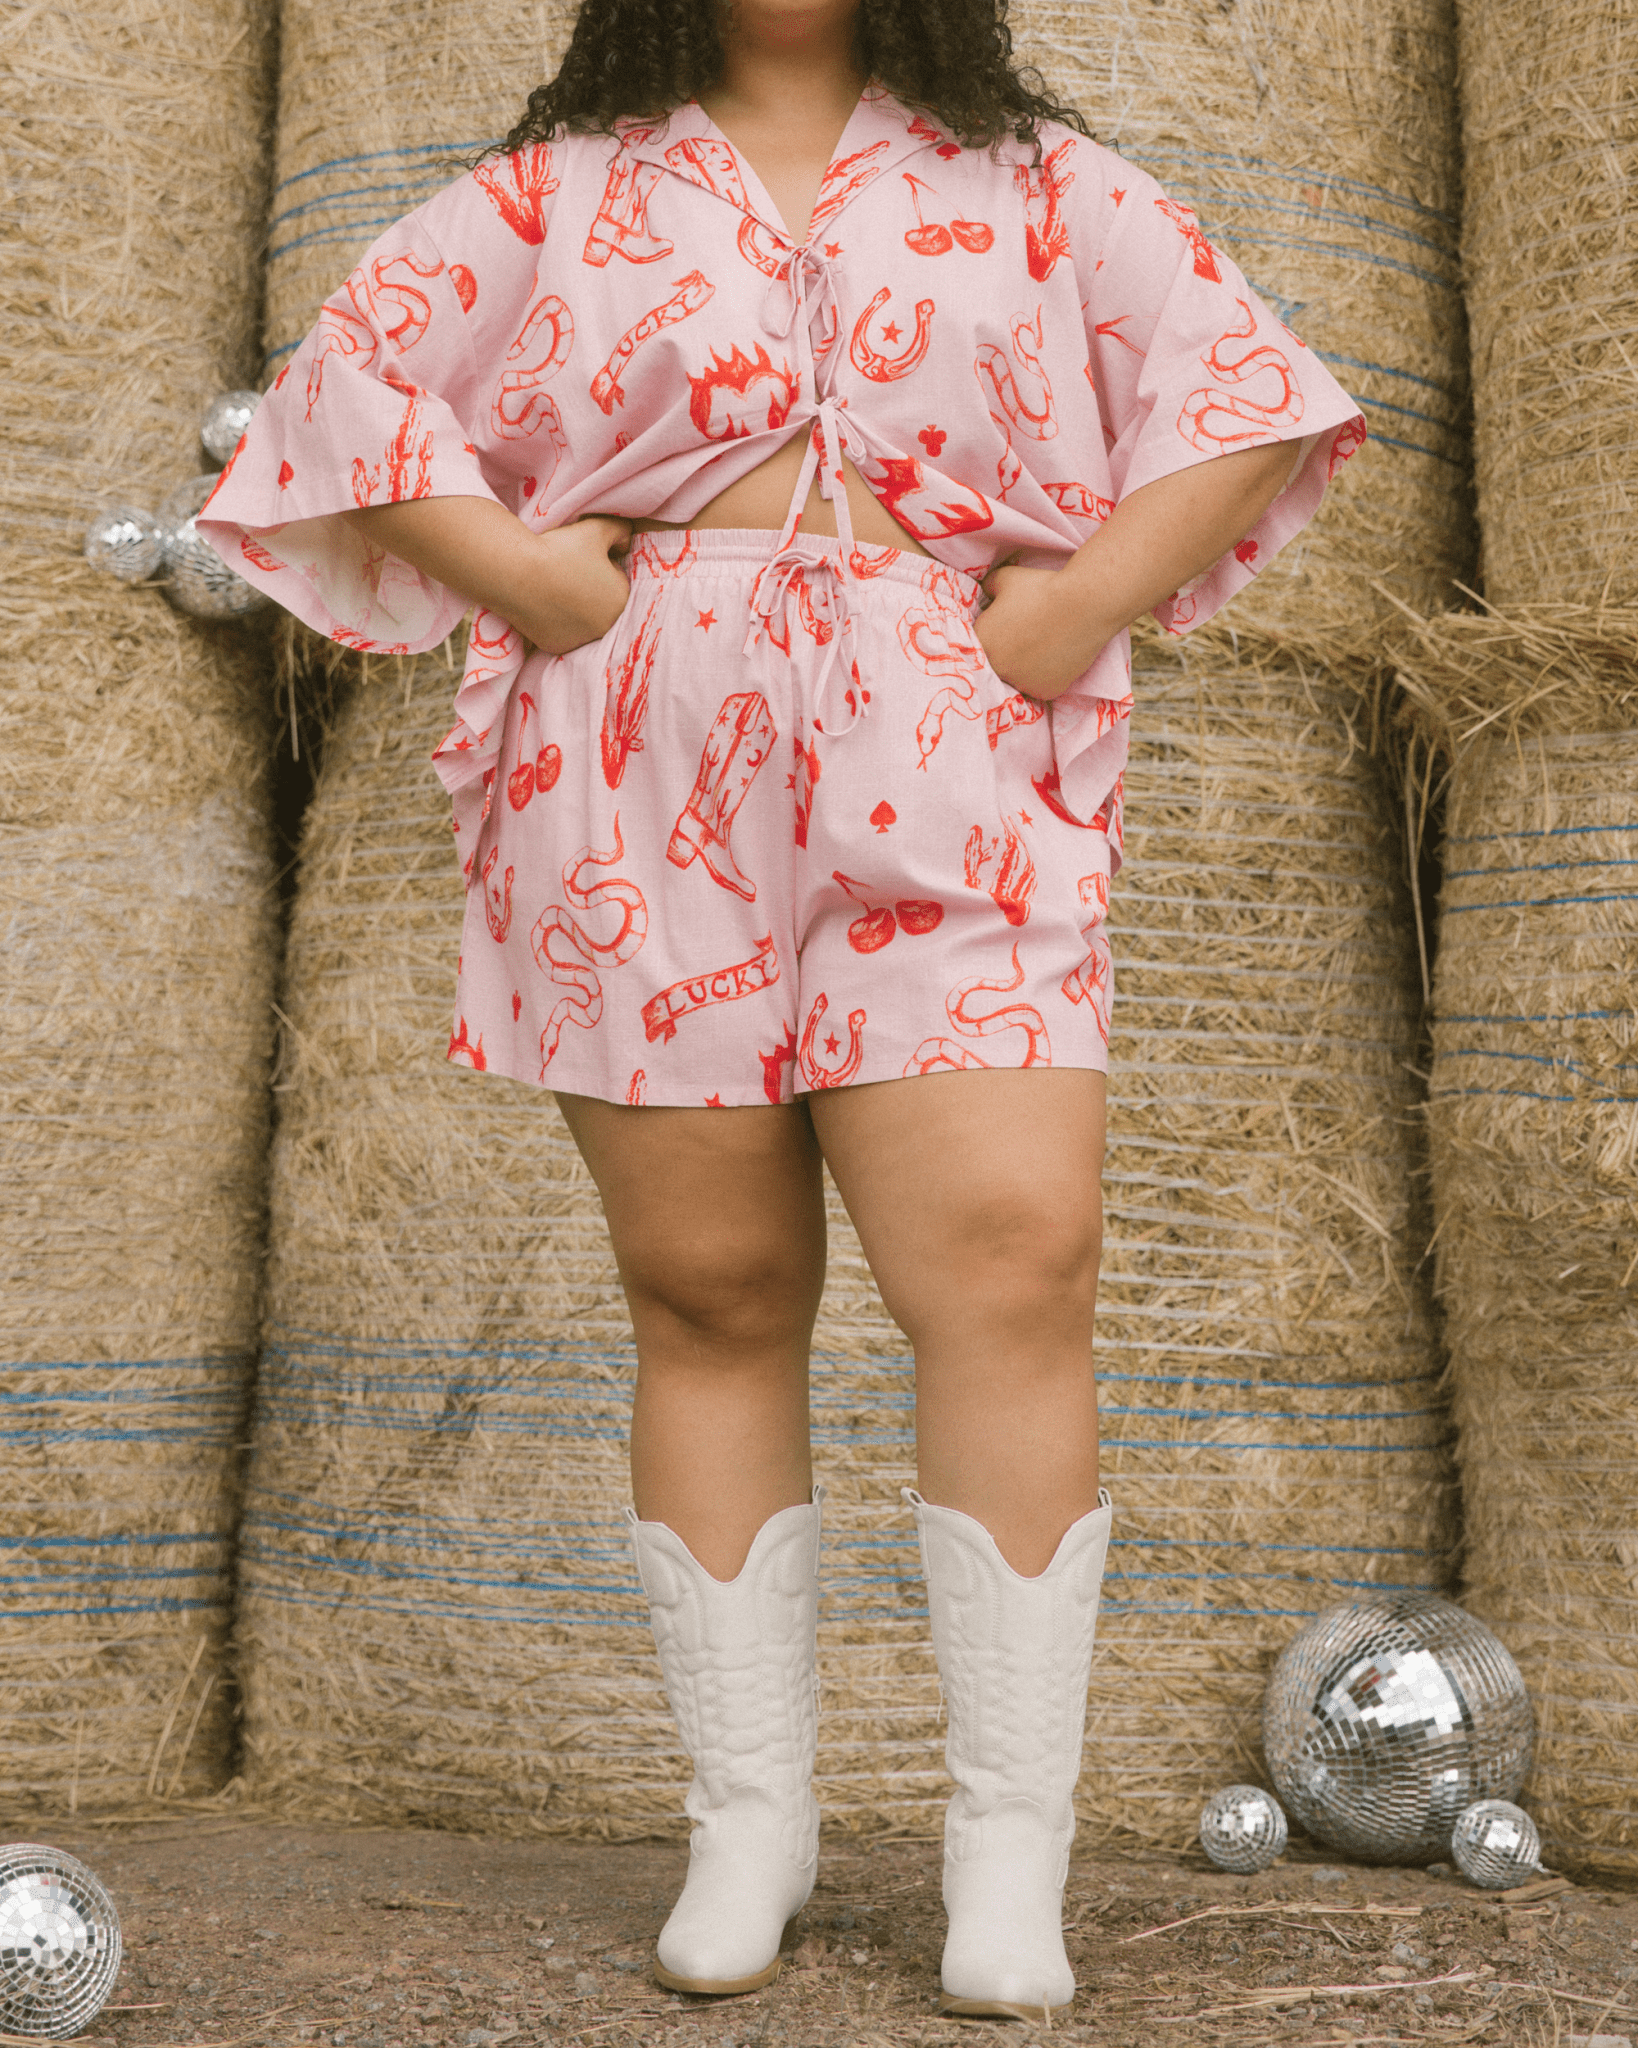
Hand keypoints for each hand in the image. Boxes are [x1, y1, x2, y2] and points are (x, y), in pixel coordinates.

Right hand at [522, 515, 633, 654]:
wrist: (516, 573)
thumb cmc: (560, 549)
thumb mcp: (598, 527)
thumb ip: (621, 530)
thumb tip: (624, 543)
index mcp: (620, 600)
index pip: (616, 579)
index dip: (598, 565)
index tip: (580, 558)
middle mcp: (605, 627)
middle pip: (601, 602)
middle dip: (589, 588)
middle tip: (566, 571)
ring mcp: (580, 640)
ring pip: (582, 619)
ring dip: (574, 606)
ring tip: (554, 586)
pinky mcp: (556, 647)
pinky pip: (561, 631)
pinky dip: (555, 619)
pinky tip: (544, 604)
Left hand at [974, 561, 1108, 701]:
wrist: (1082, 604)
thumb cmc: (1041, 588)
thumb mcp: (1005, 577)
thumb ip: (988, 586)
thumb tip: (985, 591)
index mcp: (982, 643)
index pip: (977, 645)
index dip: (991, 635)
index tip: (1003, 628)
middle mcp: (998, 669)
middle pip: (996, 666)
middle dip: (1005, 654)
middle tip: (1022, 638)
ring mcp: (1022, 684)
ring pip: (1017, 679)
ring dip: (1023, 667)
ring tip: (1040, 647)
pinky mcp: (1045, 692)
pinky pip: (1039, 686)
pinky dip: (1044, 675)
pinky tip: (1053, 657)